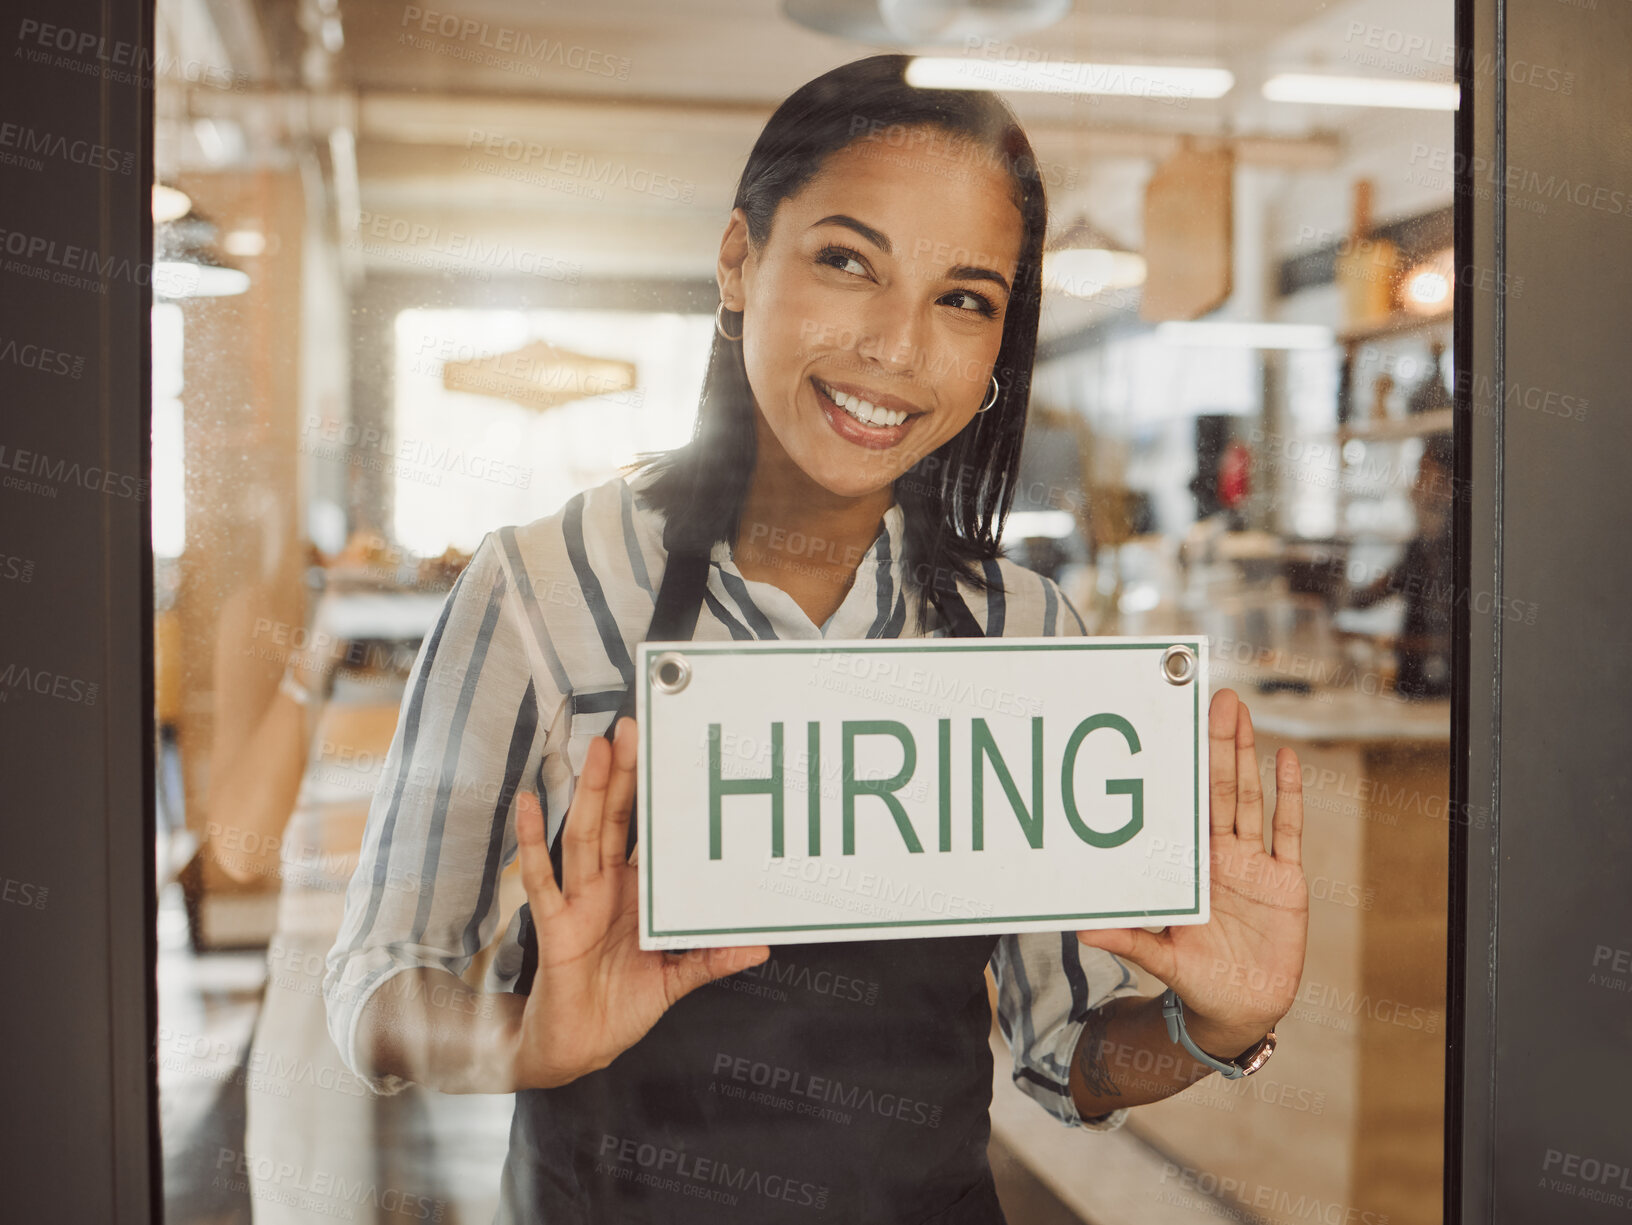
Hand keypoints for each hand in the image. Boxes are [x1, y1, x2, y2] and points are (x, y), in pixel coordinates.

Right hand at [509, 717, 768, 1089]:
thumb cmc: (619, 1008)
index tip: (670, 752)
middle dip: (625, 775)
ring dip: (592, 793)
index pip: (650, 834)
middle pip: (616, 820)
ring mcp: (579, 901)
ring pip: (585, 835)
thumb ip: (710, 960)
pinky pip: (543, 879)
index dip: (657, 795)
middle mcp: (607, 887)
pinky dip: (532, 842)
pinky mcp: (555, 925)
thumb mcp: (674, 981)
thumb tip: (760, 946)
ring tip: (598, 751)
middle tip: (632, 728)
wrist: (578, 1049)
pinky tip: (528, 805)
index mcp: (638, 894)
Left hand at [1076, 688, 1308, 1055]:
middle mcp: (1221, 855)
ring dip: (1247, 757)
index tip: (1173, 724)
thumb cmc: (1194, 978)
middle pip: (1220, 790)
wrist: (1239, 1009)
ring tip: (1241, 712)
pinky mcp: (1285, 881)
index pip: (1185, 806)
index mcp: (1189, 865)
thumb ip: (1127, 941)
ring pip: (1251, 800)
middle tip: (1215, 698)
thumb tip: (1080, 933)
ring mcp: (1254, 864)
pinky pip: (1288, 832)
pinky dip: (1289, 797)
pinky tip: (1285, 760)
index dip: (1182, 767)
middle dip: (1217, 745)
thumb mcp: (1159, 957)